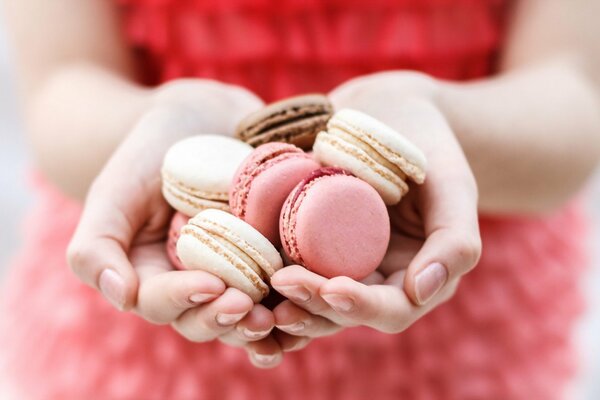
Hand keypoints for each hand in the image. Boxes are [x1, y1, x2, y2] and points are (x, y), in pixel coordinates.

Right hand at [66, 79, 289, 367]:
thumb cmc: (152, 149)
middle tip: (251, 308)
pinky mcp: (272, 256)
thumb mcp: (116, 188)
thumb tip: (118, 296)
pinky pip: (284, 288)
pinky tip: (313, 299)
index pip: (162, 304)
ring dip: (267, 322)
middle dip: (228, 320)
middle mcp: (195, 281)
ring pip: (248, 314)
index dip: (184, 301)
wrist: (204, 116)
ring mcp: (237, 271)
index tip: (211, 285)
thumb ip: (98, 243)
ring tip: (287, 314)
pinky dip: (297, 299)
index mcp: (153, 275)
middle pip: (208, 320)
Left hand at [270, 72, 480, 338]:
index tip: (332, 290)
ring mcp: (335, 260)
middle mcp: (372, 276)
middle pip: (340, 312)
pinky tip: (241, 271)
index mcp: (413, 276)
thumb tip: (421, 292)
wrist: (386, 107)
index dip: (361, 307)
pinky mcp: (304, 238)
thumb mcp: (454, 185)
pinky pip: (282, 263)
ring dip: (282, 301)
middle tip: (283, 283)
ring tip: (257, 289)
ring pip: (306, 297)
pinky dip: (262, 273)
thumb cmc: (427, 143)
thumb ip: (456, 241)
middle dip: (312, 305)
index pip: (389, 309)